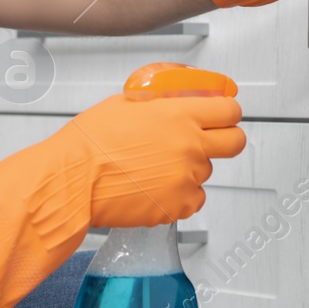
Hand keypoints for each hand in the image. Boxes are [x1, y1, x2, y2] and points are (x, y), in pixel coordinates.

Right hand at [53, 91, 245, 226]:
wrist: (73, 180)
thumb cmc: (90, 143)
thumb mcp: (126, 103)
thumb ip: (158, 103)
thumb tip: (169, 101)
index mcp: (179, 115)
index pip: (229, 110)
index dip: (227, 111)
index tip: (223, 113)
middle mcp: (190, 146)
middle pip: (235, 142)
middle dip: (226, 137)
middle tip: (209, 137)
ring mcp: (186, 178)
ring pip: (207, 171)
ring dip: (191, 167)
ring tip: (159, 165)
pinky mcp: (177, 206)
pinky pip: (194, 198)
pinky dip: (181, 194)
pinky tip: (158, 186)